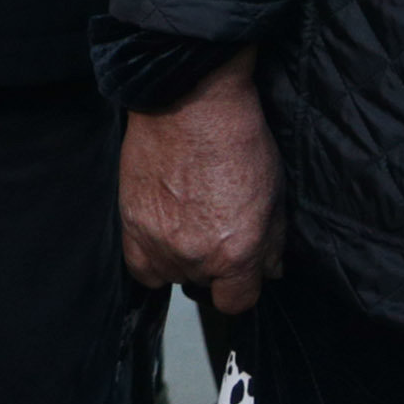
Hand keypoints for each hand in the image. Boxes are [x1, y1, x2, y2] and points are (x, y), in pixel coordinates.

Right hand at [119, 46, 283, 314]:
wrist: (189, 101)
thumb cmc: (236, 139)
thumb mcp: (273, 193)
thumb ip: (272, 242)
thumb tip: (269, 269)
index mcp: (235, 253)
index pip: (236, 302)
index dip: (241, 287)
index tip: (241, 273)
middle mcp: (194, 256)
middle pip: (202, 286)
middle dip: (211, 265)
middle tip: (214, 230)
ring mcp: (157, 241)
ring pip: (169, 274)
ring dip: (178, 260)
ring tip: (186, 225)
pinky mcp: (130, 223)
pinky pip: (139, 265)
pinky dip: (150, 256)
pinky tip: (162, 234)